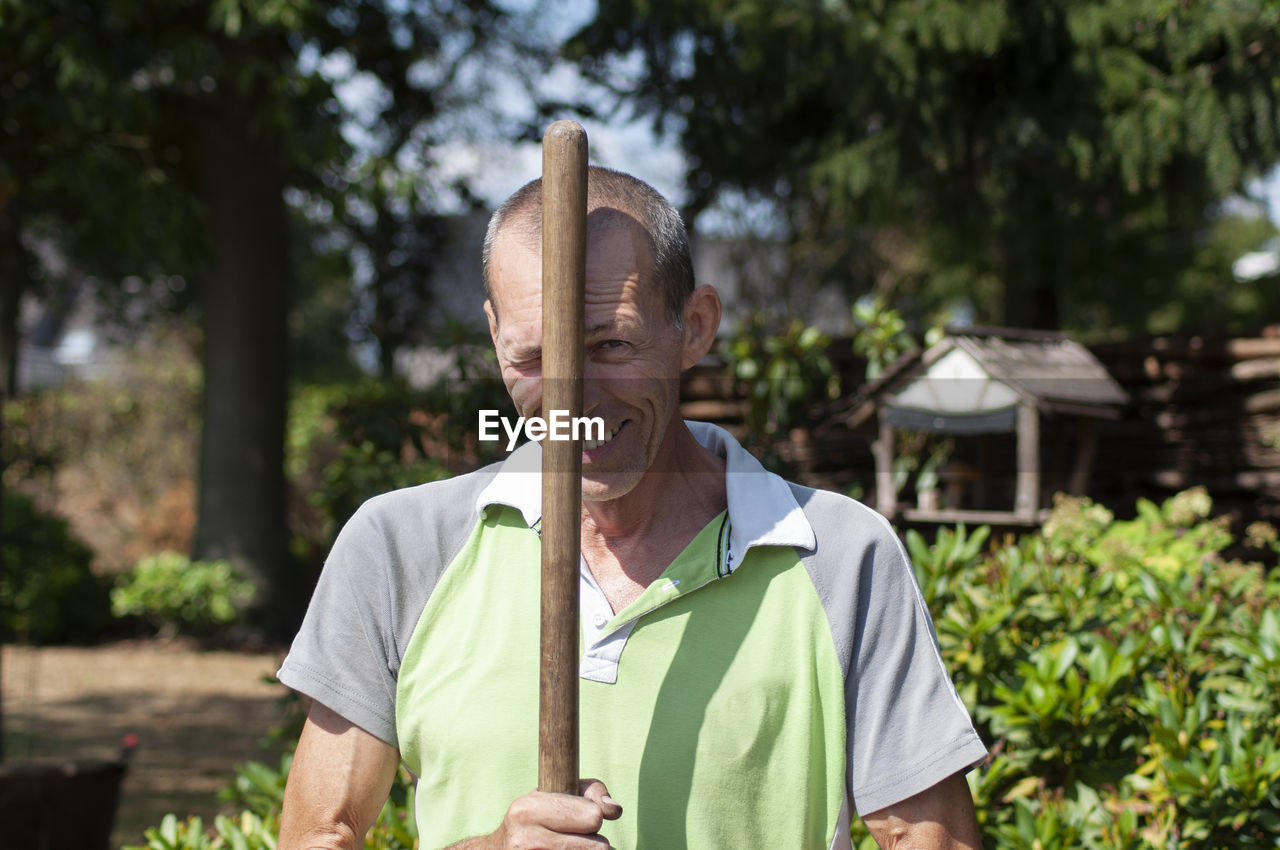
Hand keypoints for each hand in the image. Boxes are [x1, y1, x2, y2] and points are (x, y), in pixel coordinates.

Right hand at [484, 779, 621, 848]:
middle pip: (599, 846)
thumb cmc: (536, 818)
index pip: (593, 817)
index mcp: (528, 809)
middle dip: (591, 840)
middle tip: (571, 836)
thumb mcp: (556, 794)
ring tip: (565, 847)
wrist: (499, 849)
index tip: (578, 818)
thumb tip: (614, 810)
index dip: (593, 817)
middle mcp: (525, 839)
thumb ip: (591, 793)